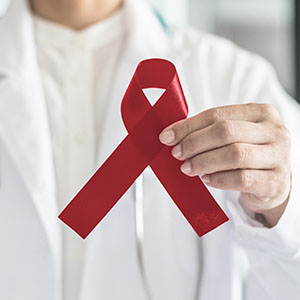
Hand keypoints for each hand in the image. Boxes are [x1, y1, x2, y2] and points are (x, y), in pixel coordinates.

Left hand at [159, 103, 290, 226]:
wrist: (273, 182)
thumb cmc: (248, 154)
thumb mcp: (233, 136)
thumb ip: (208, 131)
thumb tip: (172, 134)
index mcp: (261, 112)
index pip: (217, 114)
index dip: (188, 126)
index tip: (167, 136)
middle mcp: (274, 131)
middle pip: (226, 132)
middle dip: (194, 143)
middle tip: (177, 154)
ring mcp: (278, 157)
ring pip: (234, 155)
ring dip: (204, 162)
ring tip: (188, 168)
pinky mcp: (275, 182)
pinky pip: (241, 179)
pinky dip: (218, 179)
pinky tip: (206, 179)